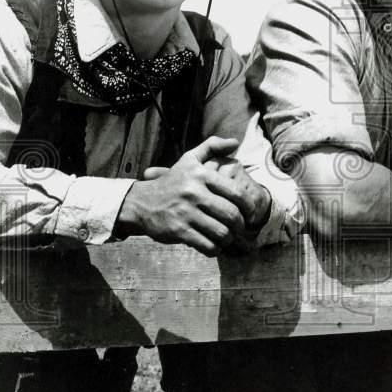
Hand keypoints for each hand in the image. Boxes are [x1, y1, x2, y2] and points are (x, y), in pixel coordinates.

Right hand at [115, 136, 248, 255]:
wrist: (141, 202)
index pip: (237, 193)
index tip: (250, 214)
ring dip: (229, 238)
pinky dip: (215, 249)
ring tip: (228, 237)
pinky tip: (214, 246)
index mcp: (201, 175)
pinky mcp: (178, 230)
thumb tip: (235, 142)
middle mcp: (194, 192)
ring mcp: (186, 212)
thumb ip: (212, 147)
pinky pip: (206, 245)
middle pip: (231, 215)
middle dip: (240, 225)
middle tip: (240, 228)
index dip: (249, 206)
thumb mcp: (189, 159)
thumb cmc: (171, 181)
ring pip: (221, 232)